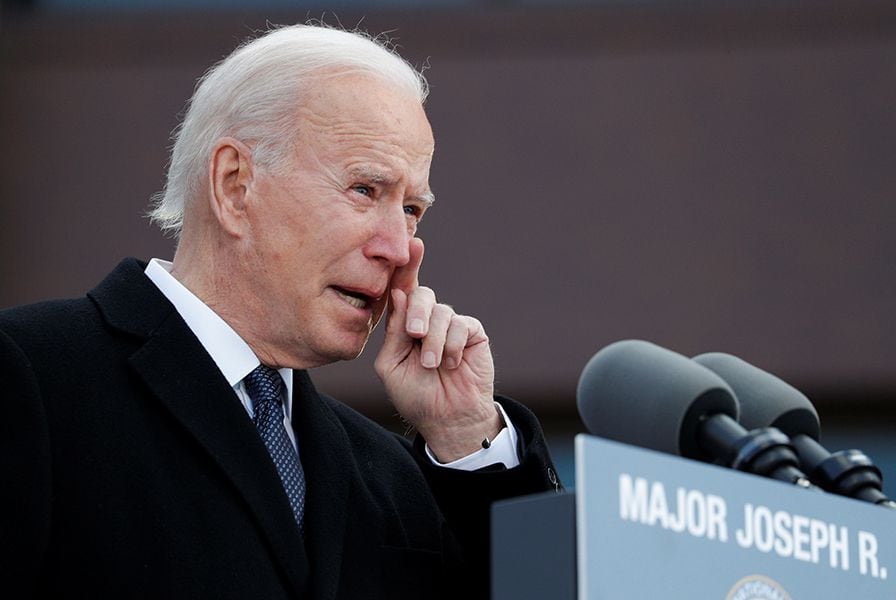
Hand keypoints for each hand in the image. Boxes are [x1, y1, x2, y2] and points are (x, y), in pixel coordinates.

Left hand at [374, 238, 501, 461]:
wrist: (447, 419)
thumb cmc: (416, 395)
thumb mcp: (391, 366)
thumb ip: (394, 332)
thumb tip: (399, 294)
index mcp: (404, 324)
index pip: (402, 290)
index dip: (405, 267)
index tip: (412, 244)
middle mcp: (427, 319)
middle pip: (422, 294)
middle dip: (418, 313)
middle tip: (415, 335)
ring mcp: (450, 324)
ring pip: (441, 312)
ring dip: (434, 340)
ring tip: (432, 364)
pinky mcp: (471, 332)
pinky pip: (461, 324)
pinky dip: (452, 345)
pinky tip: (452, 363)